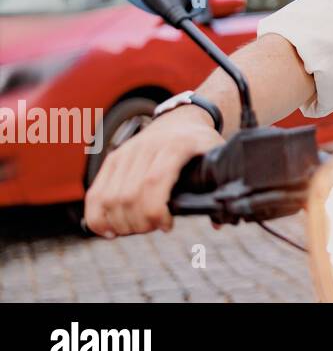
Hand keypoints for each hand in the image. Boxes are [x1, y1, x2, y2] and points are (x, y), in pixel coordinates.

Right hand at [84, 106, 223, 237]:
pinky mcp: (112, 160)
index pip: (154, 181)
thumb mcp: (216, 156)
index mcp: (176, 146)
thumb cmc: (201, 143)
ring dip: (119, 223)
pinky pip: (95, 194)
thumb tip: (217, 223)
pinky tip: (109, 231)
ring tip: (136, 230)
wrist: (181, 120)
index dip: (155, 211)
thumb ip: (219, 186)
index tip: (167, 226)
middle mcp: (147, 147)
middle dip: (138, 223)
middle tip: (152, 229)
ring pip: (109, 197)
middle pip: (129, 195)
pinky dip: (97, 217)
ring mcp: (126, 152)